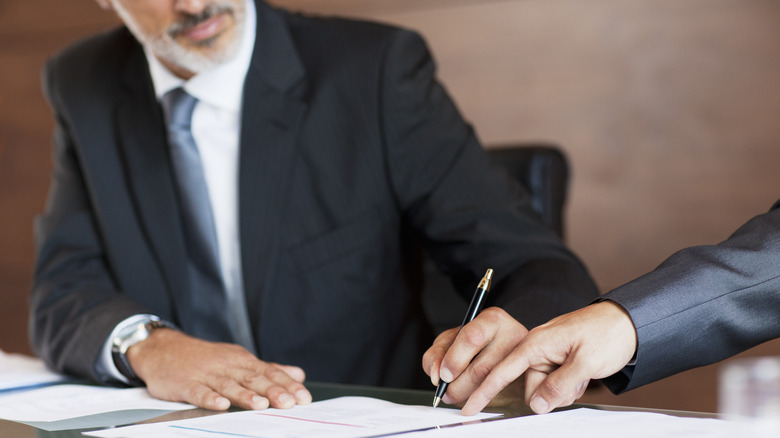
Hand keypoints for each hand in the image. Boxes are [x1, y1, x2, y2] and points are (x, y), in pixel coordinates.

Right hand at [126, 329, 311, 410]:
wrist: (162, 349)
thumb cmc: (204, 358)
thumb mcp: (238, 359)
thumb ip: (268, 369)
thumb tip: (297, 374)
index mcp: (242, 361)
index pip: (269, 372)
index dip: (287, 385)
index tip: (303, 397)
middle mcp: (227, 366)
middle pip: (253, 378)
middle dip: (272, 390)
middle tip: (289, 403)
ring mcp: (206, 374)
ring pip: (229, 385)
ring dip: (245, 395)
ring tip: (261, 405)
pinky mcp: (185, 384)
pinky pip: (198, 392)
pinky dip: (209, 398)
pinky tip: (220, 405)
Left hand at [422, 307, 528, 405]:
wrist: (505, 353)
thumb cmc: (475, 345)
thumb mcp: (452, 340)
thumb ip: (438, 353)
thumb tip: (437, 376)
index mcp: (492, 319)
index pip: (472, 337)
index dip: (454, 359)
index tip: (444, 375)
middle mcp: (513, 335)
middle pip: (480, 368)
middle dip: (456, 386)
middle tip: (446, 391)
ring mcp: (523, 359)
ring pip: (489, 386)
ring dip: (465, 396)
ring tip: (456, 395)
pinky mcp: (526, 380)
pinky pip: (498, 396)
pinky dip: (479, 402)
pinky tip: (472, 400)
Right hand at [460, 301, 636, 414]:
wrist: (629, 321)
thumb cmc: (607, 334)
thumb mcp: (585, 363)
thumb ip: (559, 385)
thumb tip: (537, 407)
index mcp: (536, 342)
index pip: (502, 369)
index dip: (484, 390)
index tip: (469, 407)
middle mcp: (538, 347)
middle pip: (529, 386)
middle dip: (549, 395)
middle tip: (576, 386)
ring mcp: (548, 353)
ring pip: (544, 388)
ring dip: (562, 391)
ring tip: (583, 378)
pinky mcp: (558, 359)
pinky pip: (555, 383)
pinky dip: (568, 386)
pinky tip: (583, 377)